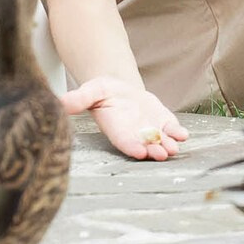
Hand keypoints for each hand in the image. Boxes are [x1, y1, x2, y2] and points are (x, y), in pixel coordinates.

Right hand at [59, 76, 187, 160]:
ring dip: (168, 145)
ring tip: (173, 148)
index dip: (131, 147)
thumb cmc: (102, 92)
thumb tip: (60, 102)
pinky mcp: (163, 123)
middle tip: (160, 154)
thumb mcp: (90, 91)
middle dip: (153, 151)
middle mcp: (135, 134)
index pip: (123, 141)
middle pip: (145, 146)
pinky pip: (172, 130)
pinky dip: (178, 133)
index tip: (138, 151)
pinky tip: (183, 134)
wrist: (120, 89)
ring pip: (161, 141)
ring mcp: (150, 130)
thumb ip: (79, 99)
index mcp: (116, 129)